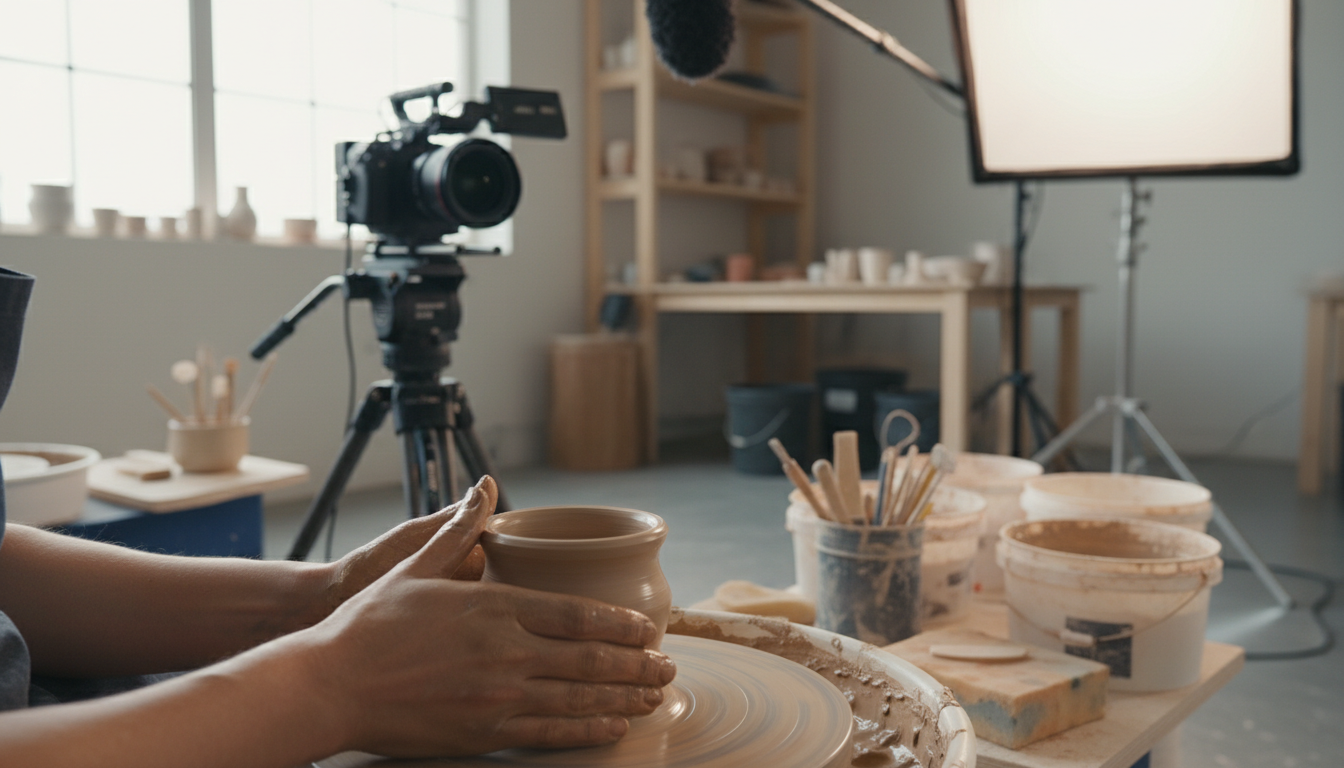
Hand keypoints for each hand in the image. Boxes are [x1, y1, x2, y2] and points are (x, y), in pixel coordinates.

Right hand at [297, 480, 675, 757]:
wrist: (329, 684)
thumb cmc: (369, 624)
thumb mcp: (416, 566)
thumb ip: (460, 530)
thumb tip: (485, 487)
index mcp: (494, 607)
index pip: (578, 615)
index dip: (620, 625)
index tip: (647, 629)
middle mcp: (505, 653)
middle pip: (590, 660)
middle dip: (636, 666)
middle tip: (667, 667)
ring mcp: (497, 698)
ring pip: (579, 699)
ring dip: (623, 699)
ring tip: (652, 698)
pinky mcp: (483, 733)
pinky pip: (549, 734)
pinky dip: (587, 731)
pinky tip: (612, 728)